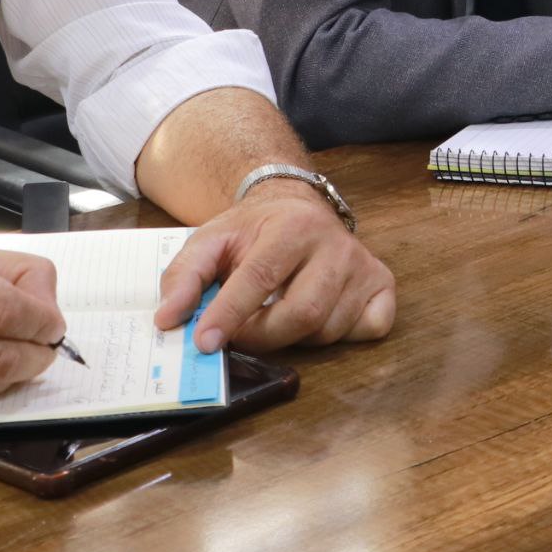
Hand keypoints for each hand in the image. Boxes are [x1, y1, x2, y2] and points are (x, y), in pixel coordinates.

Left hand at [155, 182, 395, 354]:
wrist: (297, 208)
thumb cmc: (253, 231)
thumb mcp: (211, 240)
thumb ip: (184, 275)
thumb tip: (168, 319)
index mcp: (291, 225)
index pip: (260, 278)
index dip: (230, 315)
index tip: (204, 343)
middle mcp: (335, 243)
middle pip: (302, 313)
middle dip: (263, 336)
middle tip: (239, 337)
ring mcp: (364, 265)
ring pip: (328, 328)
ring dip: (294, 338)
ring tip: (277, 316)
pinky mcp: (383, 284)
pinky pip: (367, 330)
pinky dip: (340, 337)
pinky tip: (319, 317)